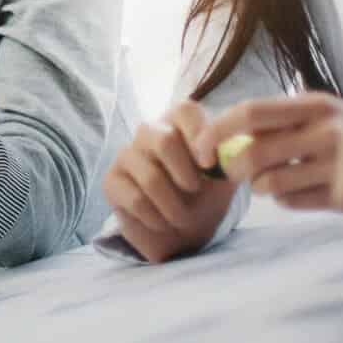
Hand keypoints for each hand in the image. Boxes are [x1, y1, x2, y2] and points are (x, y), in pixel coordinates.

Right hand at [102, 102, 239, 262]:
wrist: (182, 232)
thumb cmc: (204, 197)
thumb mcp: (225, 178)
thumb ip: (232, 159)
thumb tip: (232, 151)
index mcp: (179, 124)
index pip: (185, 110)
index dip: (199, 134)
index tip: (209, 165)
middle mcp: (149, 132)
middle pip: (164, 139)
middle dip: (185, 173)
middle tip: (195, 191)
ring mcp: (126, 155)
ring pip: (151, 177)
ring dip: (174, 206)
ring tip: (182, 218)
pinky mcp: (111, 181)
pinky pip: (136, 199)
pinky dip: (157, 219)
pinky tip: (162, 223)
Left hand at [188, 93, 342, 209]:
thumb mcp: (317, 112)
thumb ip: (275, 118)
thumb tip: (215, 133)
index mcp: (313, 104)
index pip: (249, 113)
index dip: (215, 132)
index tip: (199, 151)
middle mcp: (327, 131)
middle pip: (253, 154)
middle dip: (232, 168)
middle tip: (233, 172)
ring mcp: (339, 165)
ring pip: (269, 184)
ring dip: (259, 186)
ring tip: (275, 178)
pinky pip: (291, 202)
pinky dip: (284, 198)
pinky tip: (301, 190)